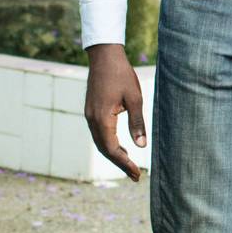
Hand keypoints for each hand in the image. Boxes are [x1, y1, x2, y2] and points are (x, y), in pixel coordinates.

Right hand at [84, 43, 145, 181]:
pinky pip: (99, 134)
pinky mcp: (91, 111)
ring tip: (130, 165)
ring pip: (100, 143)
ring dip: (114, 154)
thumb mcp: (135, 98)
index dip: (124, 163)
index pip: (112, 149)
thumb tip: (141, 146)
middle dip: (120, 164)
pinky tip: (121, 146)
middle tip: (135, 176)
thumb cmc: (122, 75)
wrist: (104, 56)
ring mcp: (89, 115)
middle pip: (104, 150)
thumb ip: (137, 123)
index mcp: (102, 119)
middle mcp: (92, 120)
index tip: (137, 174)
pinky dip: (109, 144)